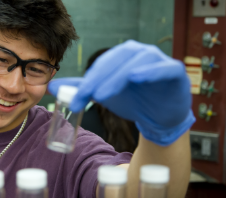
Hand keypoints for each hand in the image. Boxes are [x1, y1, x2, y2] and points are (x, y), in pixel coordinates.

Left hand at [49, 40, 194, 145]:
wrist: (159, 116)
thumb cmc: (132, 100)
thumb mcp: (104, 93)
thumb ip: (81, 88)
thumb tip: (51, 87)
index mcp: (121, 56)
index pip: (102, 65)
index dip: (88, 81)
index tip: (76, 99)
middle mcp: (139, 53)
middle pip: (117, 60)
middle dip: (100, 78)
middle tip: (88, 96)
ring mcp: (158, 60)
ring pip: (137, 62)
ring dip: (119, 77)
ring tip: (104, 94)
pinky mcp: (174, 71)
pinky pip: (164, 68)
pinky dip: (151, 71)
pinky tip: (136, 77)